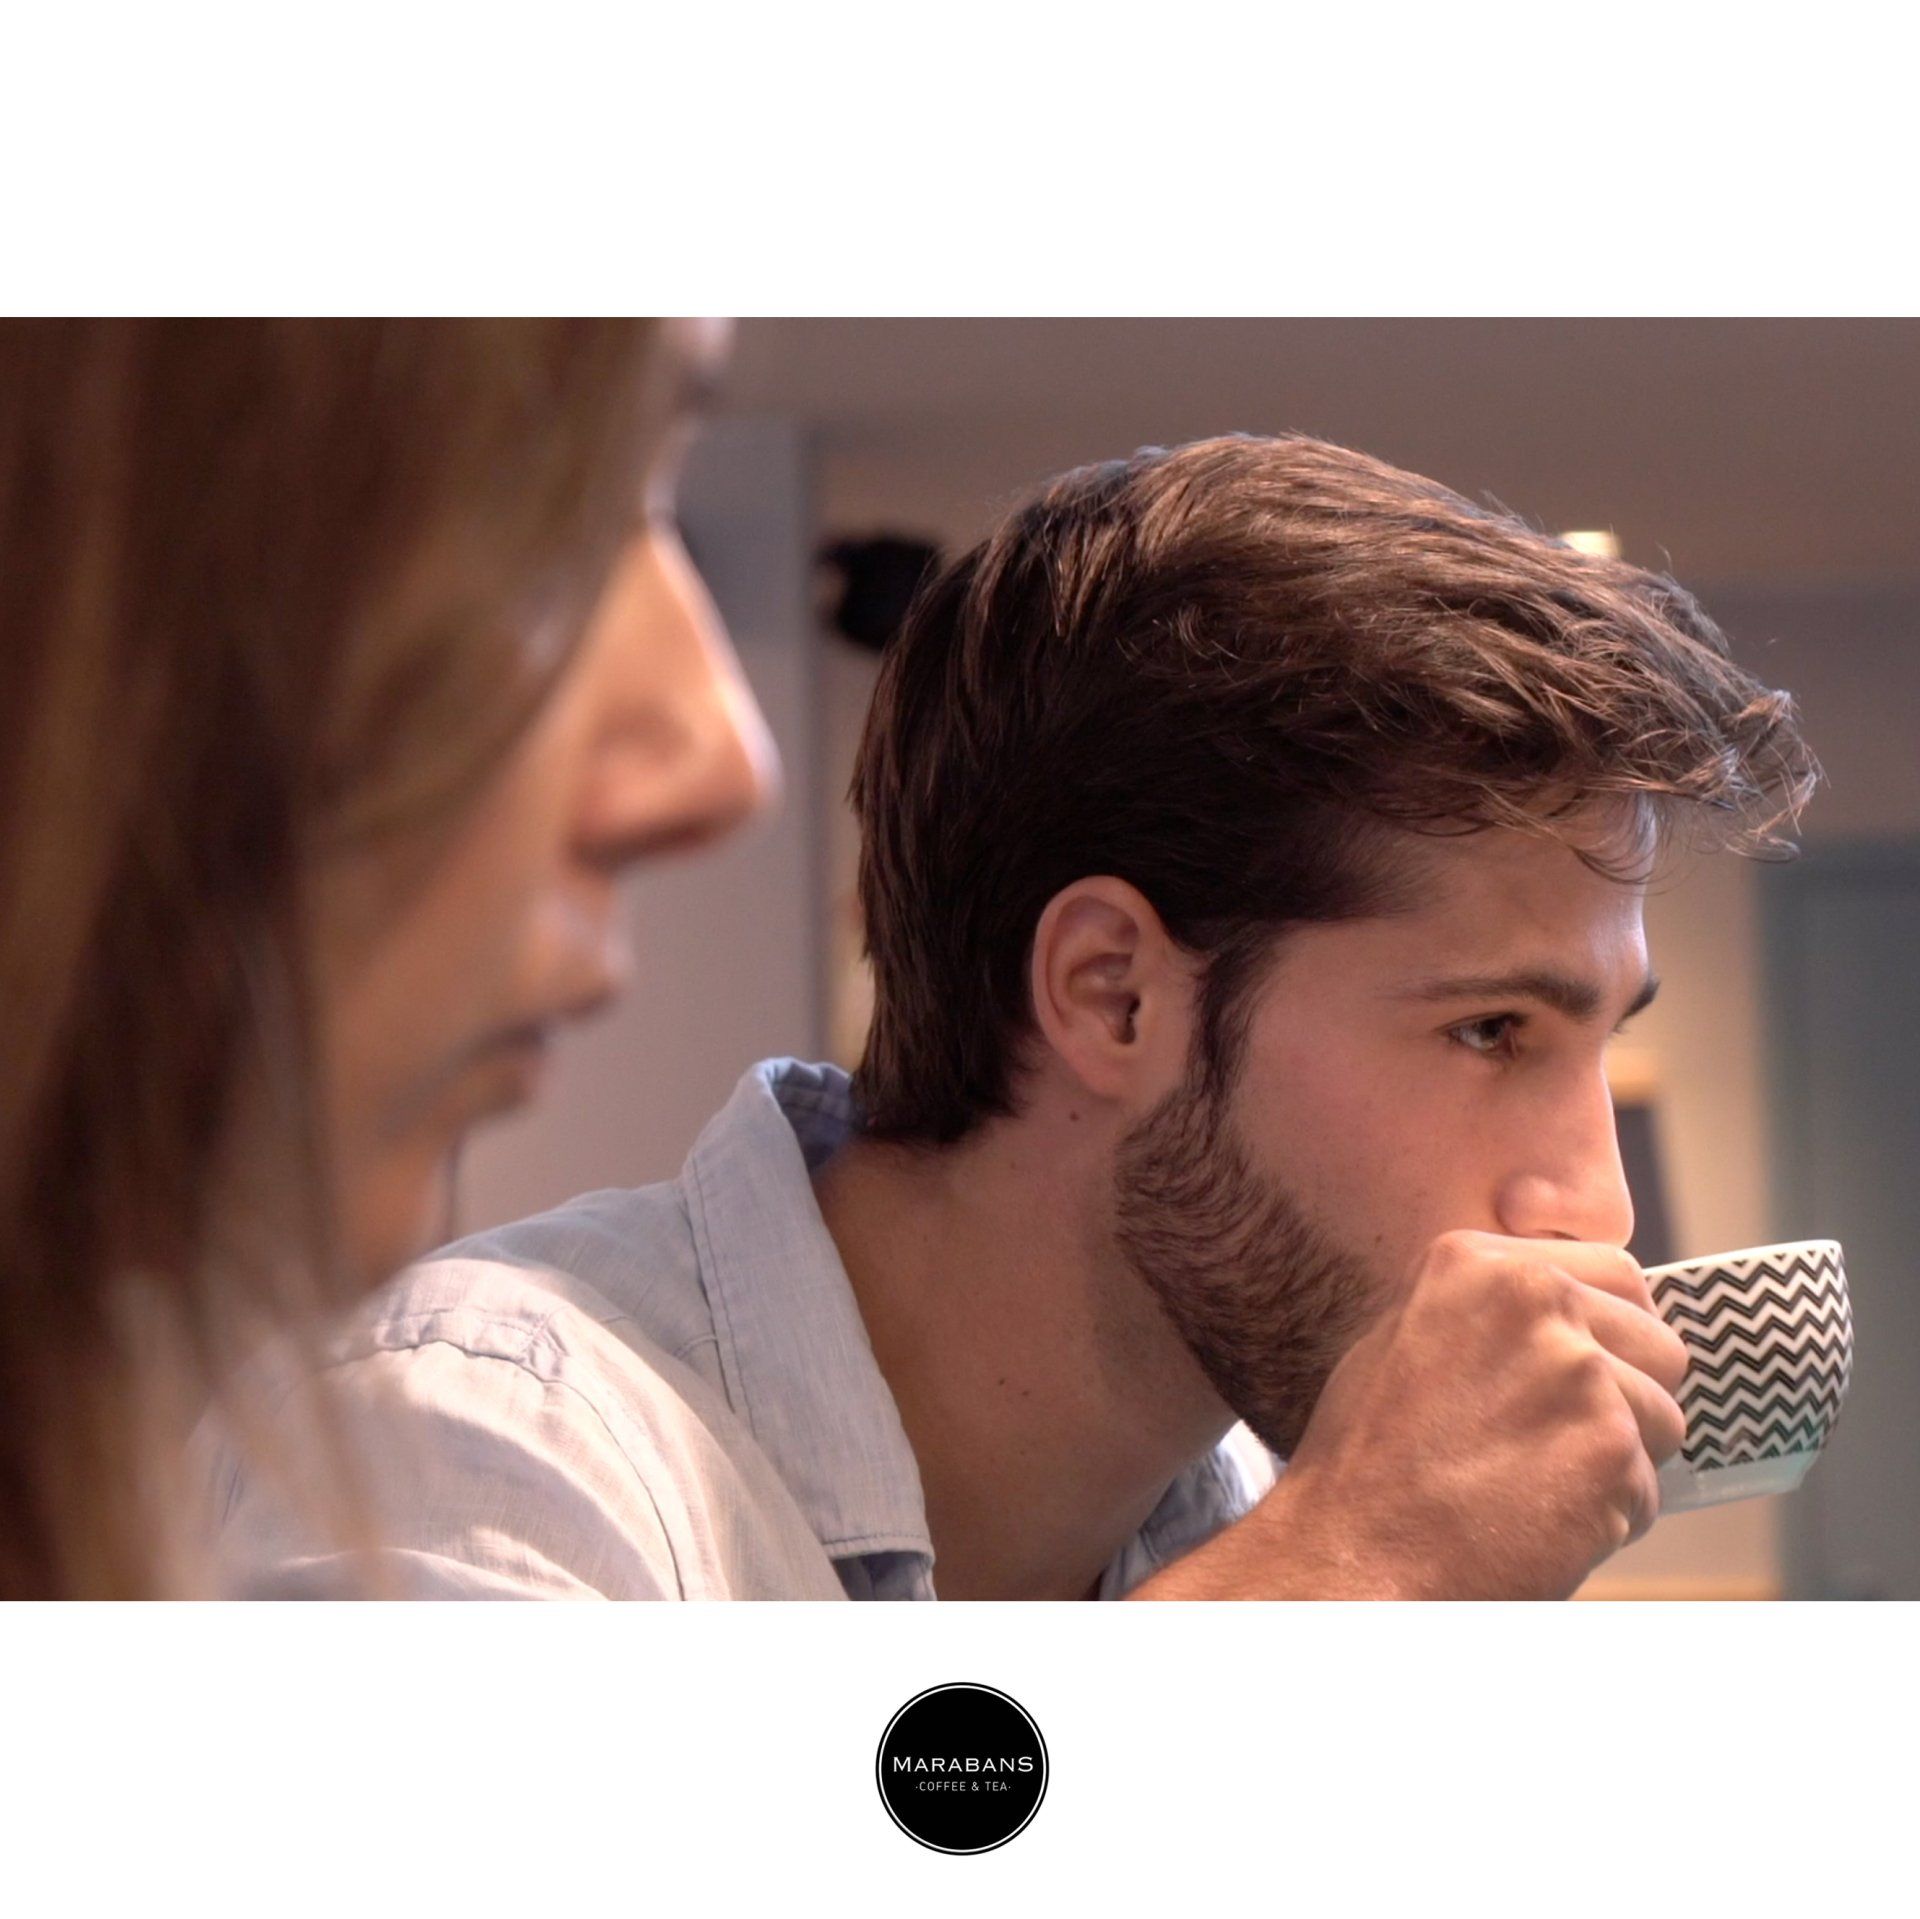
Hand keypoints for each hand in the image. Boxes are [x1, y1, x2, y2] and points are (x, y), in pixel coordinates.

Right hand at [1133, 1230, 1690, 1599]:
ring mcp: (1576, 1368)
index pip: (1616, 1272)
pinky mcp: (1608, 1444)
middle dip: (1627, 1395)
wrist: (1353, 1554)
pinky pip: (1648, 1486)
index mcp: (1480, 1262)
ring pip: (1662, 1416)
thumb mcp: (1408, 1339)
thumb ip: (1492, 1312)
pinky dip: (1608, 1518)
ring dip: (1618, 1461)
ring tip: (1535, 1485)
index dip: (1608, 1334)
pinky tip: (1538, 1523)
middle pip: (1656, 1341)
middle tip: (1553, 1442)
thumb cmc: (1368, 1461)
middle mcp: (1533, 1296)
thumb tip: (1574, 1319)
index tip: (1570, 1379)